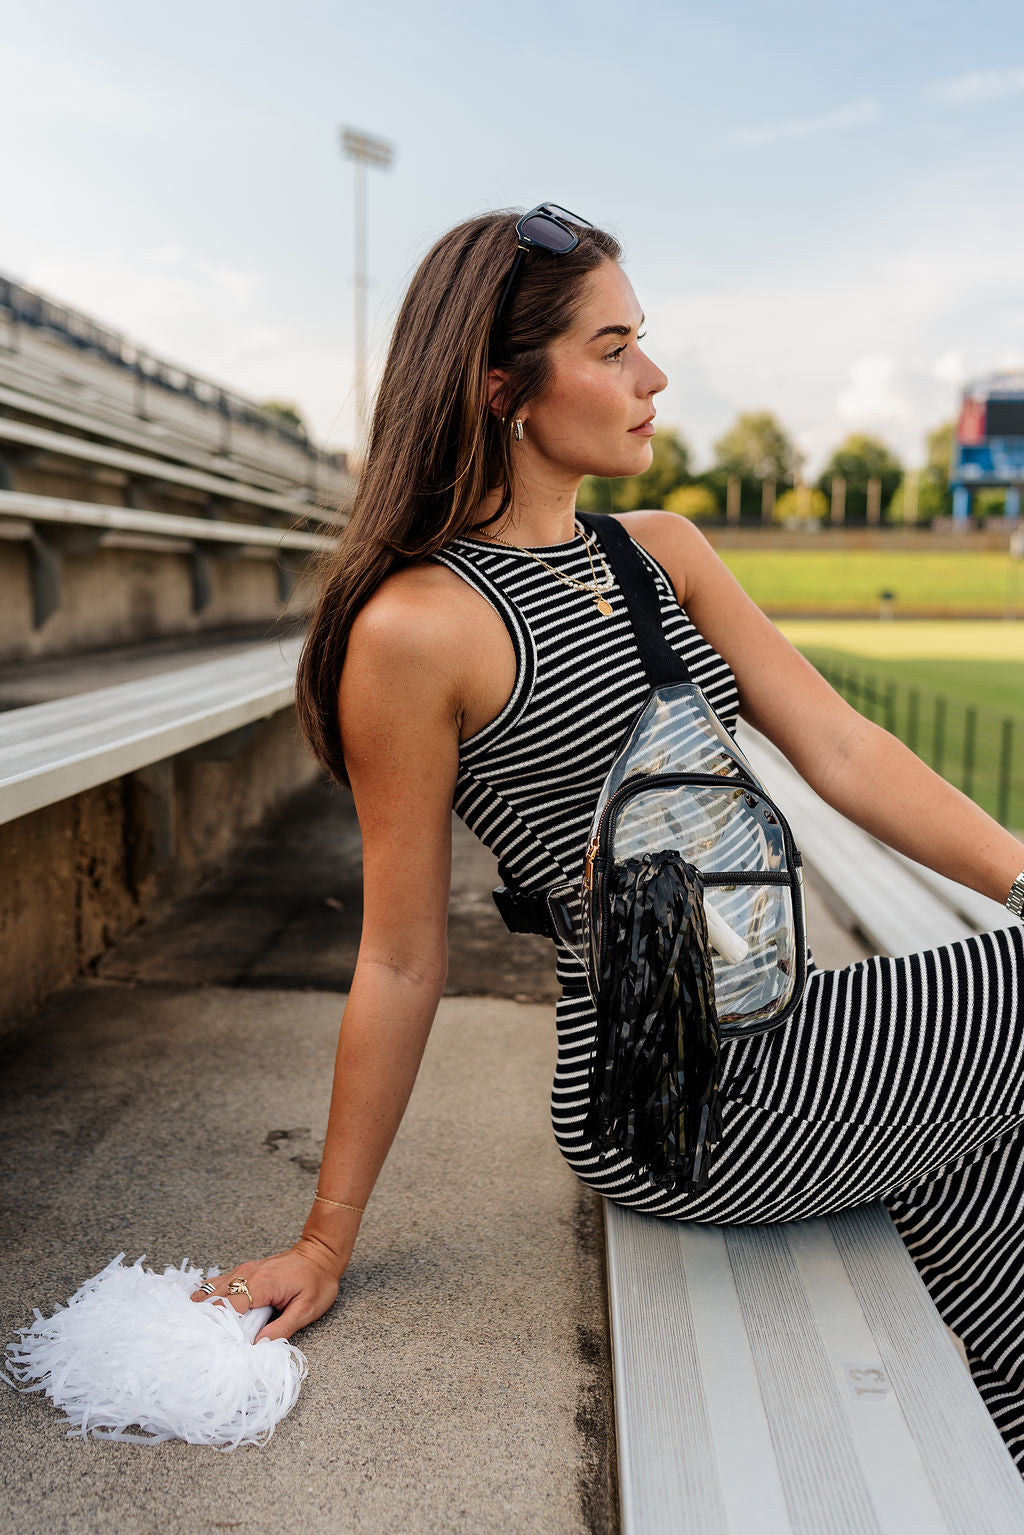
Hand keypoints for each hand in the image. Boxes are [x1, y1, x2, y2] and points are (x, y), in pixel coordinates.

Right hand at [189, 1238, 342, 1341]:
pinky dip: (210, 1297)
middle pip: (214, 1299)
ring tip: (196, 1329)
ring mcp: (243, 1270)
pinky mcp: (244, 1271)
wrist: (321, 1252)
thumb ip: (282, 1328)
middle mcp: (247, 1275)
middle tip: (198, 1341)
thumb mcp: (306, 1309)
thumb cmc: (317, 1280)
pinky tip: (202, 1310)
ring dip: (204, 1308)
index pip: (228, 1308)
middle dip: (205, 1320)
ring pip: (212, 1289)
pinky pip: (219, 1283)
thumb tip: (259, 1346)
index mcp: (261, 1285)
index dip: (217, 1327)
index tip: (212, 1344)